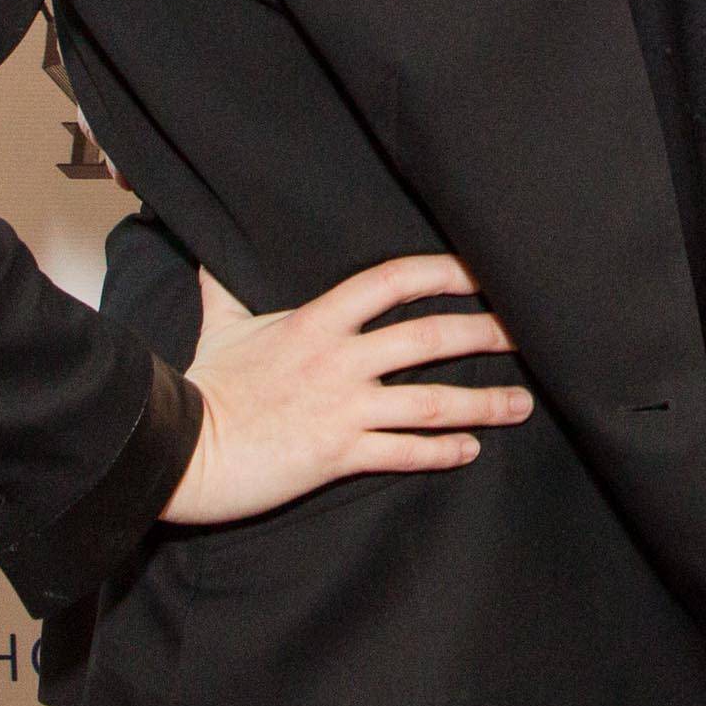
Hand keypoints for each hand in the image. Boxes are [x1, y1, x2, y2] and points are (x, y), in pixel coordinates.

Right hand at [158, 254, 531, 525]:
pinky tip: (470, 450)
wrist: (178, 449)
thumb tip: (208, 250)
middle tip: (526, 334)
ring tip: (521, 404)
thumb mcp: (221, 325)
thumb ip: (226, 287)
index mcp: (317, 321)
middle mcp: (339, 360)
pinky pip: (404, 453)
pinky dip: (442, 451)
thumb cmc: (202, 386)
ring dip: (482, 402)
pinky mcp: (337, 454)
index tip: (480, 273)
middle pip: (430, 336)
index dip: (444, 273)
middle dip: (485, 334)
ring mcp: (342, 408)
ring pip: (431, 401)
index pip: (394, 281)